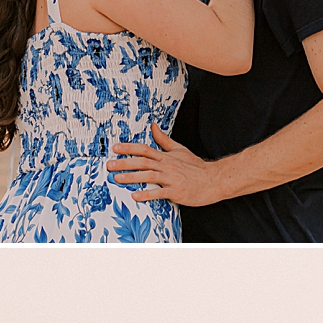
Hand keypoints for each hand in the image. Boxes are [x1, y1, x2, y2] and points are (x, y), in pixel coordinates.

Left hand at [110, 125, 225, 207]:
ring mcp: (171, 179)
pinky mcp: (176, 191)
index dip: (129, 148)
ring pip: (148, 176)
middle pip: (142, 162)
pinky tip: (135, 196)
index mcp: (166, 157)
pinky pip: (159, 193)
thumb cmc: (196, 167)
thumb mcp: (179, 150)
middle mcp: (167, 166)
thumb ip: (164, 140)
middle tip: (109, 164)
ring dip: (131, 177)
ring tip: (117, 179)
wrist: (214, 180)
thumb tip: (153, 126)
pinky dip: (147, 194)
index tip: (115, 148)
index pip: (145, 149)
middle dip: (124, 162)